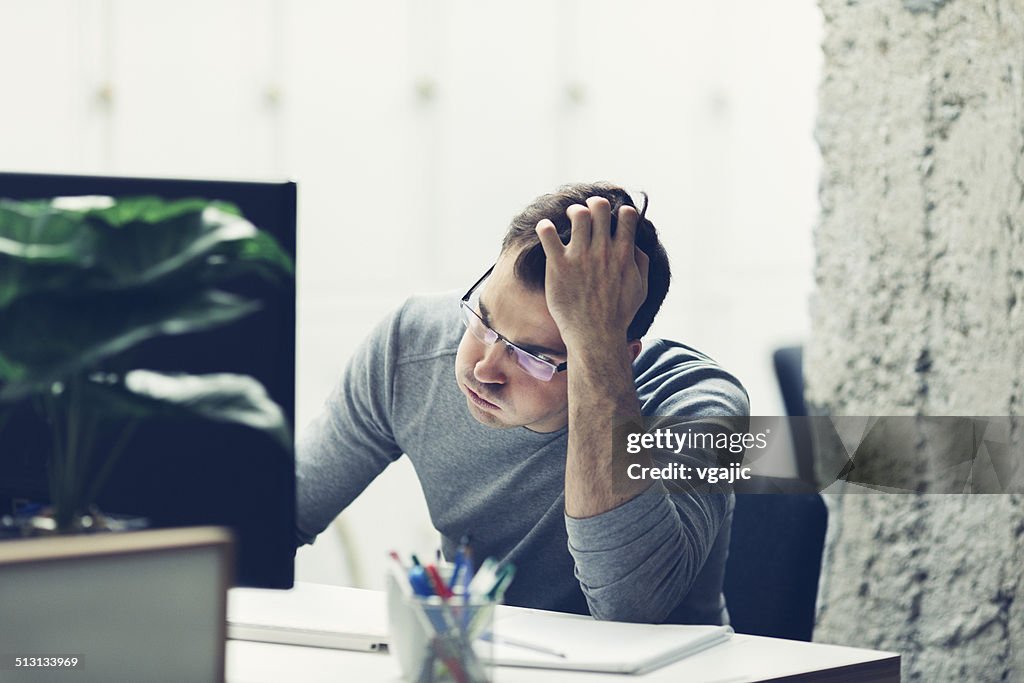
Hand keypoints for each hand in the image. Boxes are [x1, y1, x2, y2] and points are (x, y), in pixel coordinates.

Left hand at [535, 197, 648, 347]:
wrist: (595, 336)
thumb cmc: (618, 315)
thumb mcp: (641, 289)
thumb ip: (641, 263)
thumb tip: (635, 245)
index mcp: (624, 253)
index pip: (626, 214)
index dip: (620, 212)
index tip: (614, 219)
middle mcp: (603, 250)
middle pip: (599, 207)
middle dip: (594, 205)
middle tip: (588, 214)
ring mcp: (580, 256)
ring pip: (577, 214)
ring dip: (573, 212)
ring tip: (569, 220)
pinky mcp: (558, 265)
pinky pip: (547, 233)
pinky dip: (545, 227)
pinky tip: (546, 231)